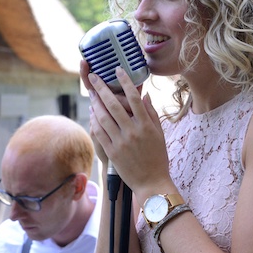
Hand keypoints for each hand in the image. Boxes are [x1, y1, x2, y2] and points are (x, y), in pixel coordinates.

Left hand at [86, 66, 169, 197]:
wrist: (151, 183)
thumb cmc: (158, 157)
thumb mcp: (159, 134)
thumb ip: (152, 113)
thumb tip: (144, 95)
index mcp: (146, 126)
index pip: (134, 98)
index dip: (125, 82)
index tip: (118, 70)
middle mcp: (132, 132)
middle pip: (114, 105)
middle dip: (102, 89)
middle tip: (95, 77)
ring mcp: (120, 142)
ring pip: (104, 118)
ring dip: (96, 103)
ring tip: (92, 94)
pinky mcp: (112, 152)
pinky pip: (100, 133)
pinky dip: (94, 121)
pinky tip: (93, 113)